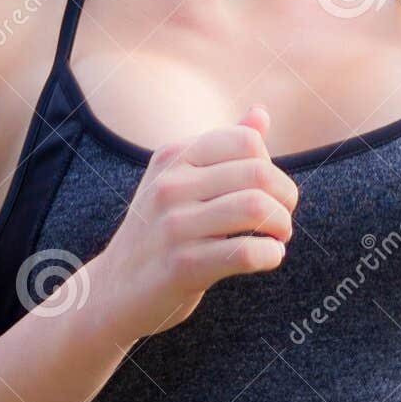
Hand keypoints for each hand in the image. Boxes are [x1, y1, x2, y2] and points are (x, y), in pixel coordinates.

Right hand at [95, 103, 298, 338]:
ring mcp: (174, 226)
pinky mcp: (182, 266)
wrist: (114, 290)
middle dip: (286, 197)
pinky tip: (267, 258)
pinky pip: (247, 252)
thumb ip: (223, 147)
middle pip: (259, 173)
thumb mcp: (179, 181)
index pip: (246, 140)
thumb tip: (261, 111)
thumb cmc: (158, 232)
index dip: (272, 167)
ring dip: (281, 226)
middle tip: (282, 218)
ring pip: (256, 209)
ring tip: (277, 238)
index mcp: (173, 158)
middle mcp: (170, 186)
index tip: (270, 192)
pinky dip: (271, 255)